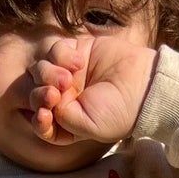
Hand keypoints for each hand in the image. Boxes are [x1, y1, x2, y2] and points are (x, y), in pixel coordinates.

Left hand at [28, 36, 157, 146]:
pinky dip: (60, 54)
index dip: (37, 119)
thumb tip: (45, 103)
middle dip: (40, 93)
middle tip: (57, 93)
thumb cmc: (119, 111)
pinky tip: (79, 61)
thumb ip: (61, 121)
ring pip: (40, 71)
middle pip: (35, 94)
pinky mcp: (75, 51)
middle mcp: (65, 99)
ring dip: (48, 73)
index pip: (40, 122)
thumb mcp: (89, 127)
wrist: (144, 83)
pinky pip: (54, 50)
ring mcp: (68, 74)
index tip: (44, 114)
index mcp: (67, 122)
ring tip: (69, 76)